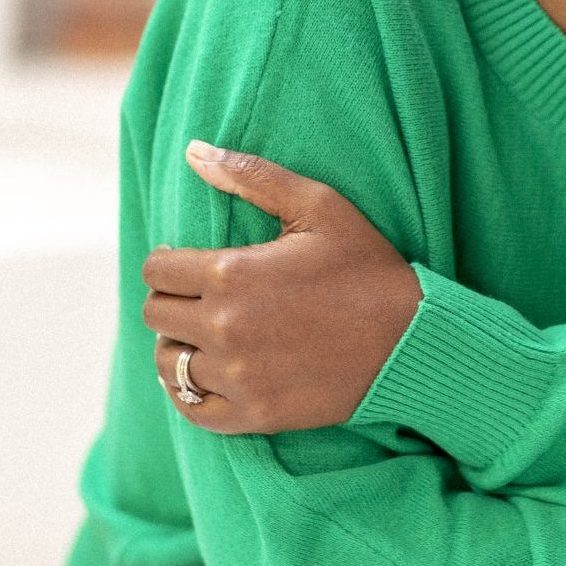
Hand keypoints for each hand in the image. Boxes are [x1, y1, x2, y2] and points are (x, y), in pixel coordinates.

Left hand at [141, 140, 423, 434]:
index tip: (186, 263)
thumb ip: (251, 176)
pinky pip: (191, 409)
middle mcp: (225, 327)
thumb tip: (192, 151)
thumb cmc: (365, 266)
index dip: (167, 261)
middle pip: (155, 315)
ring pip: (166, 364)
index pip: (157, 270)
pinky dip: (190, 392)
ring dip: (178, 346)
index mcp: (232, 273)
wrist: (410, 339)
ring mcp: (237, 376)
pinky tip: (210, 372)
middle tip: (201, 296)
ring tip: (205, 334)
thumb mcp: (318, 205)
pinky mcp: (254, 413)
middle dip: (172, 300)